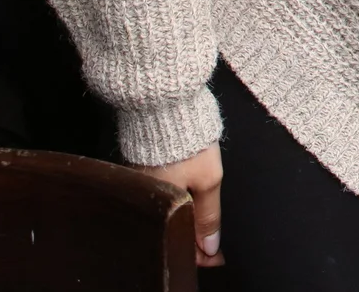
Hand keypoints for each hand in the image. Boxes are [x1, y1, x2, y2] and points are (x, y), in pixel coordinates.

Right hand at [143, 143, 222, 265]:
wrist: (166, 102)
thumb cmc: (187, 138)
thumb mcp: (207, 179)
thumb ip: (209, 214)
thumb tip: (210, 246)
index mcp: (159, 204)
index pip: (179, 239)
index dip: (200, 250)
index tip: (217, 255)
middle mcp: (145, 196)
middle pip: (172, 226)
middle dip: (194, 237)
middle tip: (214, 242)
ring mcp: (142, 181)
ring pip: (168, 210)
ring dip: (188, 219)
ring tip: (207, 222)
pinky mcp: (142, 166)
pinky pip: (162, 193)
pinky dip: (178, 200)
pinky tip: (191, 198)